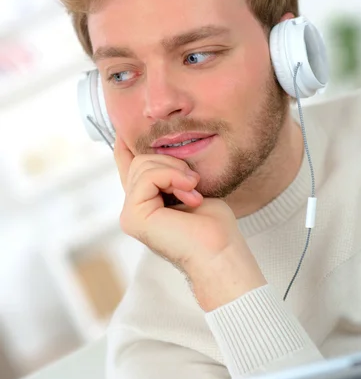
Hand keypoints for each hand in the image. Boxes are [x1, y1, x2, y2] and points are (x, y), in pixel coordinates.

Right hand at [114, 135, 264, 310]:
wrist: (221, 250)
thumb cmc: (213, 225)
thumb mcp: (189, 186)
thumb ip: (169, 172)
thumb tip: (160, 148)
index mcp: (146, 202)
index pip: (127, 166)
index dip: (123, 145)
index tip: (122, 128)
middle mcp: (134, 208)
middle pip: (140, 160)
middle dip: (172, 164)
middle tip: (194, 184)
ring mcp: (131, 214)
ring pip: (143, 165)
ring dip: (175, 171)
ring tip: (193, 192)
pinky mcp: (133, 217)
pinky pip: (147, 176)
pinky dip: (171, 177)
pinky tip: (187, 193)